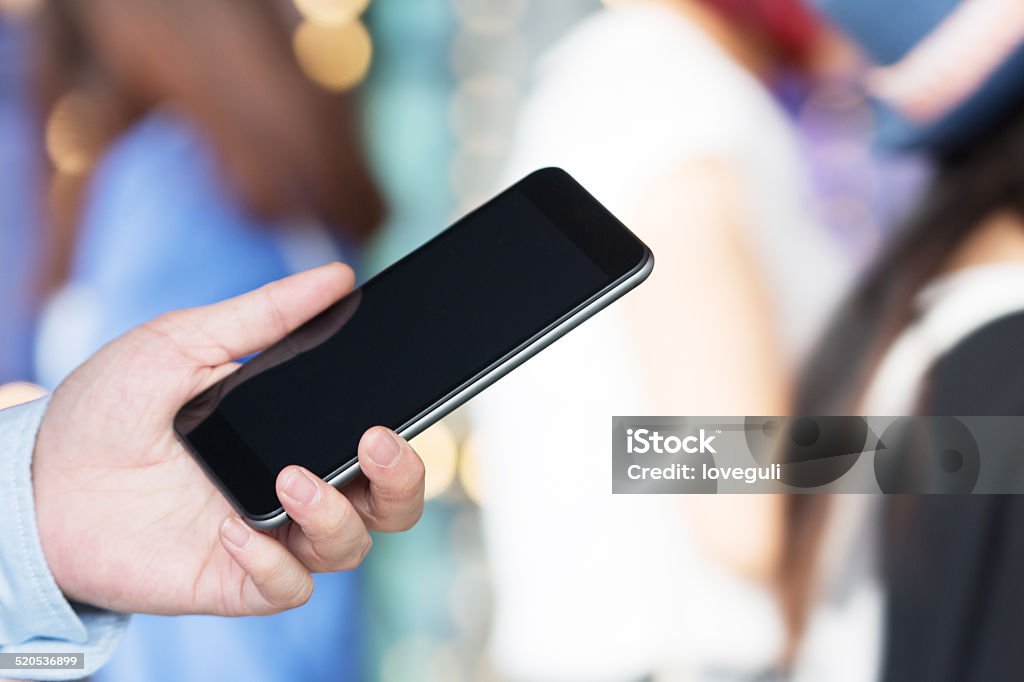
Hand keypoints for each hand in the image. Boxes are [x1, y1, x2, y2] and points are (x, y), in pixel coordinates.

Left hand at [32, 263, 424, 615]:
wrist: (36, 477)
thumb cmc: (112, 405)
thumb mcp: (186, 342)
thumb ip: (264, 314)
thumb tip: (338, 276)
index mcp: (297, 435)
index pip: (376, 445)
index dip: (404, 437)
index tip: (399, 406)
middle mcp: (292, 489)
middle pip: (388, 506)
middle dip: (402, 481)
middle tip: (377, 443)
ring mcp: (266, 536)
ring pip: (347, 547)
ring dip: (332, 516)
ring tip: (287, 479)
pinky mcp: (232, 580)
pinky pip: (284, 587)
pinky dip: (270, 560)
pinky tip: (230, 529)